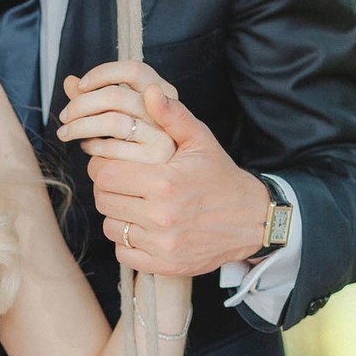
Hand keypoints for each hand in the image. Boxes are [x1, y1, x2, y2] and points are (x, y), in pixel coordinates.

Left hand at [58, 60, 178, 164]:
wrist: (178, 200)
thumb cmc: (146, 152)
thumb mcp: (134, 122)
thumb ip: (99, 101)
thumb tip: (69, 81)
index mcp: (167, 101)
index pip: (135, 70)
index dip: (103, 73)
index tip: (81, 85)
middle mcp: (169, 118)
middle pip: (116, 96)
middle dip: (81, 103)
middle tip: (64, 116)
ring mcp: (163, 146)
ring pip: (112, 123)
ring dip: (80, 127)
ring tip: (68, 133)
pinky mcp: (154, 173)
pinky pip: (111, 154)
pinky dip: (92, 151)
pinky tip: (89, 152)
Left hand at [65, 62, 268, 274]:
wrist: (252, 220)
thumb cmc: (220, 175)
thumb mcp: (200, 140)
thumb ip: (172, 115)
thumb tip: (149, 91)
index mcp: (165, 183)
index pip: (104, 174)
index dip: (103, 166)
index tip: (114, 162)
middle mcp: (161, 216)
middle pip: (103, 200)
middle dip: (108, 188)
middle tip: (123, 182)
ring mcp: (162, 244)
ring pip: (111, 226)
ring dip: (116, 214)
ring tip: (134, 202)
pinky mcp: (164, 265)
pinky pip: (124, 253)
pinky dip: (127, 241)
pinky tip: (142, 226)